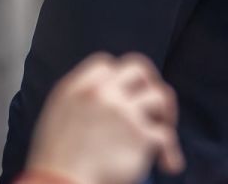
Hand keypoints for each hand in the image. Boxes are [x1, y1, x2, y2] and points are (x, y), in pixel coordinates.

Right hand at [25, 53, 185, 183]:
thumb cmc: (56, 160)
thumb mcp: (58, 115)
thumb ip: (82, 97)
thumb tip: (109, 94)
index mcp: (79, 86)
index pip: (106, 64)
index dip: (119, 78)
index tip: (125, 92)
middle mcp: (103, 92)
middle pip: (139, 68)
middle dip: (151, 82)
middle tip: (153, 102)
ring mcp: (124, 111)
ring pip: (159, 96)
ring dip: (166, 114)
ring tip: (164, 130)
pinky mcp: (140, 135)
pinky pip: (166, 135)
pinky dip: (171, 152)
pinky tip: (169, 164)